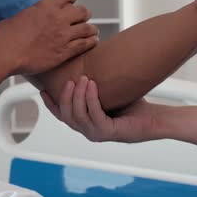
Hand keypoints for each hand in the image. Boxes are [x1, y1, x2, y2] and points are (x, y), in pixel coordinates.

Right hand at [0, 0, 98, 75]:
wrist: (5, 52)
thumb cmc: (5, 35)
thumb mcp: (21, 15)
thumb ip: (35, 14)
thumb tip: (34, 17)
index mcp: (46, 5)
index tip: (71, 1)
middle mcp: (59, 18)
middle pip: (83, 11)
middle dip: (82, 14)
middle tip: (80, 19)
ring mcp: (64, 35)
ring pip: (88, 28)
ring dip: (90, 29)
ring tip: (91, 31)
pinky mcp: (65, 51)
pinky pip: (85, 44)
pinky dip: (91, 42)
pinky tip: (93, 42)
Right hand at [41, 76, 160, 143]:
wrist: (154, 119)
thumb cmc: (133, 106)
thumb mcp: (108, 93)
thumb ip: (93, 86)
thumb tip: (82, 63)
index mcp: (86, 123)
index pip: (61, 115)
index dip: (50, 103)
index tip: (42, 89)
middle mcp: (88, 131)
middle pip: (66, 115)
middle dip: (65, 96)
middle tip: (70, 79)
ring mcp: (97, 133)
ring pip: (77, 115)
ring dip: (77, 95)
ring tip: (82, 78)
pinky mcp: (108, 132)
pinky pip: (93, 114)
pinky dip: (91, 98)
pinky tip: (92, 85)